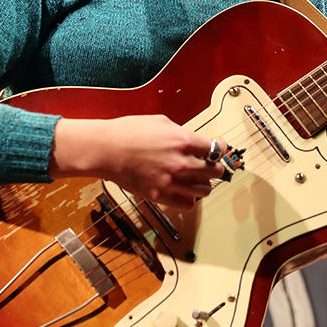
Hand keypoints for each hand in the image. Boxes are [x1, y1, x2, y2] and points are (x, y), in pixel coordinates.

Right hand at [50, 115, 224, 209]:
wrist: (105, 149)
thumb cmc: (128, 132)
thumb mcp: (161, 122)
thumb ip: (182, 132)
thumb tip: (196, 141)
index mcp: (183, 140)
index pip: (216, 149)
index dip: (220, 148)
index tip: (218, 149)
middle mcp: (181, 162)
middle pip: (215, 171)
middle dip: (214, 166)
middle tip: (208, 165)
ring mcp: (171, 181)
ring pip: (205, 190)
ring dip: (203, 184)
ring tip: (196, 179)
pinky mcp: (159, 196)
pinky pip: (187, 204)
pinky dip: (189, 199)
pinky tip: (183, 191)